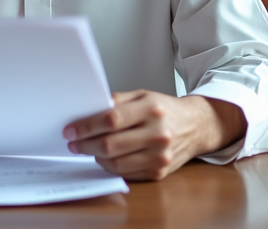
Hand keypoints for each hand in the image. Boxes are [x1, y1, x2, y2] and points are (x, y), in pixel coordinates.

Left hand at [63, 90, 245, 180]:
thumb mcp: (143, 95)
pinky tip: (104, 158)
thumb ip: (118, 101)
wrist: (195, 126)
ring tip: (87, 149)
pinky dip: (111, 166)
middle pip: (111, 144)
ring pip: (116, 162)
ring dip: (95, 157)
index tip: (71, 129)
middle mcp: (157, 133)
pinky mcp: (159, 171)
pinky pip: (126, 173)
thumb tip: (89, 109)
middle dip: (86, 144)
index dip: (87, 126)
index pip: (111, 119)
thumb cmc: (166, 109)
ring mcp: (159, 155)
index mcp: (151, 109)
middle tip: (74, 143)